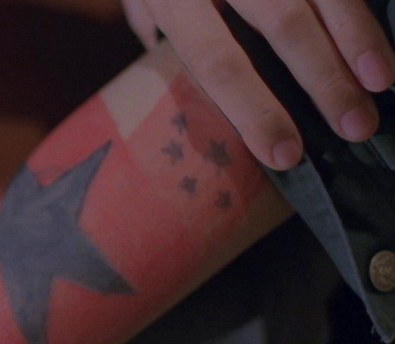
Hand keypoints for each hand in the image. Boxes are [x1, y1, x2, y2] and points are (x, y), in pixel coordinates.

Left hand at [122, 0, 394, 169]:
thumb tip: (202, 92)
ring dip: (358, 37)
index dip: (253, 110)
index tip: (285, 154)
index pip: (217, 62)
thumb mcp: (145, 3)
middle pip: (282, 24)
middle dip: (324, 80)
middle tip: (356, 128)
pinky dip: (361, 5)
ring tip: (381, 83)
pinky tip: (381, 37)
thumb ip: (168, 42)